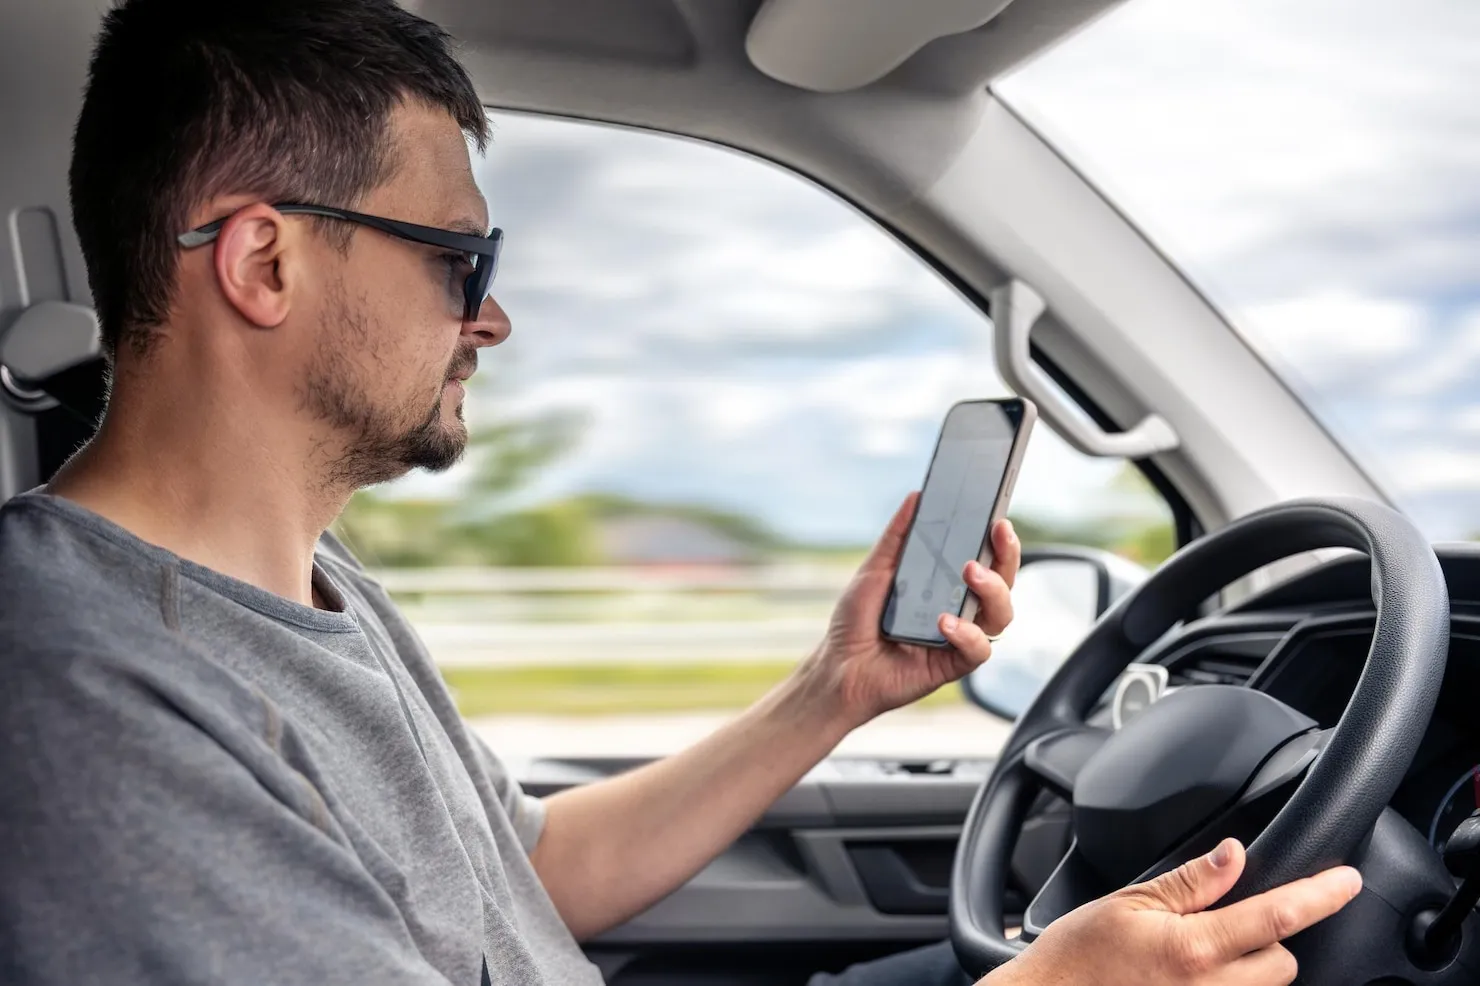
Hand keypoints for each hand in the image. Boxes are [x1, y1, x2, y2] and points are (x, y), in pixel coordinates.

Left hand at [795, 492, 1019, 730]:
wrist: (838, 667)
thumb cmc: (856, 622)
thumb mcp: (874, 570)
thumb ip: (898, 536)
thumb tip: (916, 497)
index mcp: (947, 585)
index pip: (986, 559)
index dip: (1000, 541)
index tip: (998, 520)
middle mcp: (960, 609)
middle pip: (1003, 583)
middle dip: (1007, 557)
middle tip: (996, 536)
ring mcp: (959, 637)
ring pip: (1001, 614)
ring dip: (993, 590)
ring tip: (970, 573)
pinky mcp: (953, 664)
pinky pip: (979, 649)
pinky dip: (967, 633)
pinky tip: (945, 622)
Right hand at [987, 839, 1362, 985]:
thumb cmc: (1077, 956)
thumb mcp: (1129, 902)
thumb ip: (1190, 882)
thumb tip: (1234, 855)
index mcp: (1193, 949)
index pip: (1276, 917)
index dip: (1319, 896)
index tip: (1346, 880)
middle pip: (1282, 962)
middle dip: (1269, 937)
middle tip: (1224, 920)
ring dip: (1252, 968)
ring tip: (1203, 953)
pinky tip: (1198, 976)